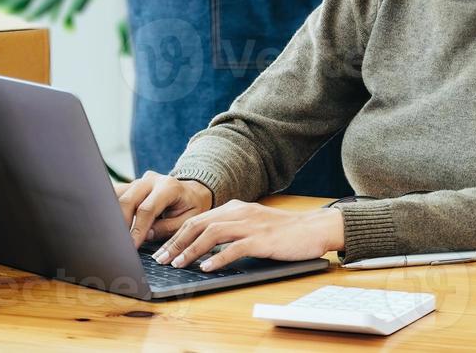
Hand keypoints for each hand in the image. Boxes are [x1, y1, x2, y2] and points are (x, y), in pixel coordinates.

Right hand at [117, 170, 213, 248]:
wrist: (192, 191)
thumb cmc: (192, 207)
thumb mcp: (188, 220)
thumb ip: (168, 228)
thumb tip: (145, 235)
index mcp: (169, 187)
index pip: (147, 209)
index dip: (137, 229)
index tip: (131, 245)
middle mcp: (152, 180)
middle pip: (129, 200)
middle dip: (121, 223)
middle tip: (120, 242)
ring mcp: (141, 180)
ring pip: (120, 195)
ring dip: (115, 215)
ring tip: (113, 233)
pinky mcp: (133, 184)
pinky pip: (119, 194)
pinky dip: (113, 207)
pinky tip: (111, 221)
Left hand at [151, 201, 344, 272]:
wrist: (314, 228)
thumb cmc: (283, 231)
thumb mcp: (252, 224)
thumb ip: (231, 230)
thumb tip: (205, 247)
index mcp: (234, 208)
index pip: (197, 219)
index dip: (176, 234)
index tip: (162, 249)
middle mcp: (239, 213)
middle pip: (198, 224)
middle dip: (176, 242)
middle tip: (161, 259)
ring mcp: (250, 225)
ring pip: (211, 234)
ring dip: (191, 250)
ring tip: (178, 264)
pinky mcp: (262, 239)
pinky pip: (234, 248)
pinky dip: (217, 258)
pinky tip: (206, 268)